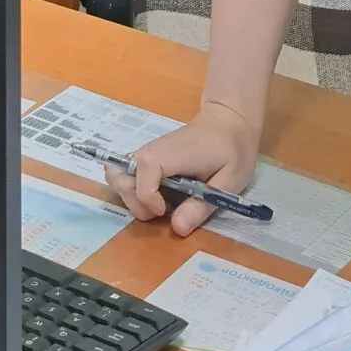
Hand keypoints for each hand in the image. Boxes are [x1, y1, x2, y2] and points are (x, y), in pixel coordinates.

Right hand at [104, 102, 259, 236]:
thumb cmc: (232, 149)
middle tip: (162, 211)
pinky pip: (127, 174)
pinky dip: (134, 190)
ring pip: (117, 176)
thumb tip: (177, 228)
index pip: (139, 182)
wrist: (228, 121)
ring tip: (158, 204)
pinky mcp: (147, 157)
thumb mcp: (228, 181)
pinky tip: (159, 196)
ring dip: (131, 197)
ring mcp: (146, 153)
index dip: (150, 203)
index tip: (169, 211)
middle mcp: (149, 151)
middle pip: (119, 179)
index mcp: (168, 155)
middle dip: (135, 204)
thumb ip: (202, 205)